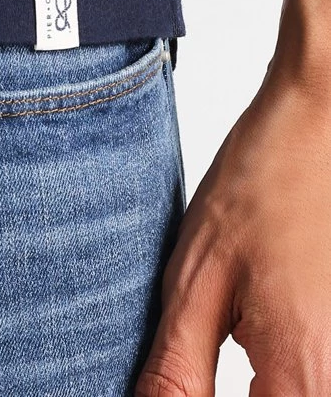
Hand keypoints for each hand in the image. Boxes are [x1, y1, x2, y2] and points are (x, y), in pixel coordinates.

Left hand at [134, 41, 330, 395]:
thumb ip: (177, 372)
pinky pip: (309, 376)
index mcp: (303, 377)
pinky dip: (278, 375)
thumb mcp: (197, 278)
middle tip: (200, 350)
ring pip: (291, 395)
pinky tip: (251, 347)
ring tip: (225, 340)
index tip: (174, 386)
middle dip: (226, 392)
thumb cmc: (264, 180)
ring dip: (256, 383)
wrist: (320, 121)